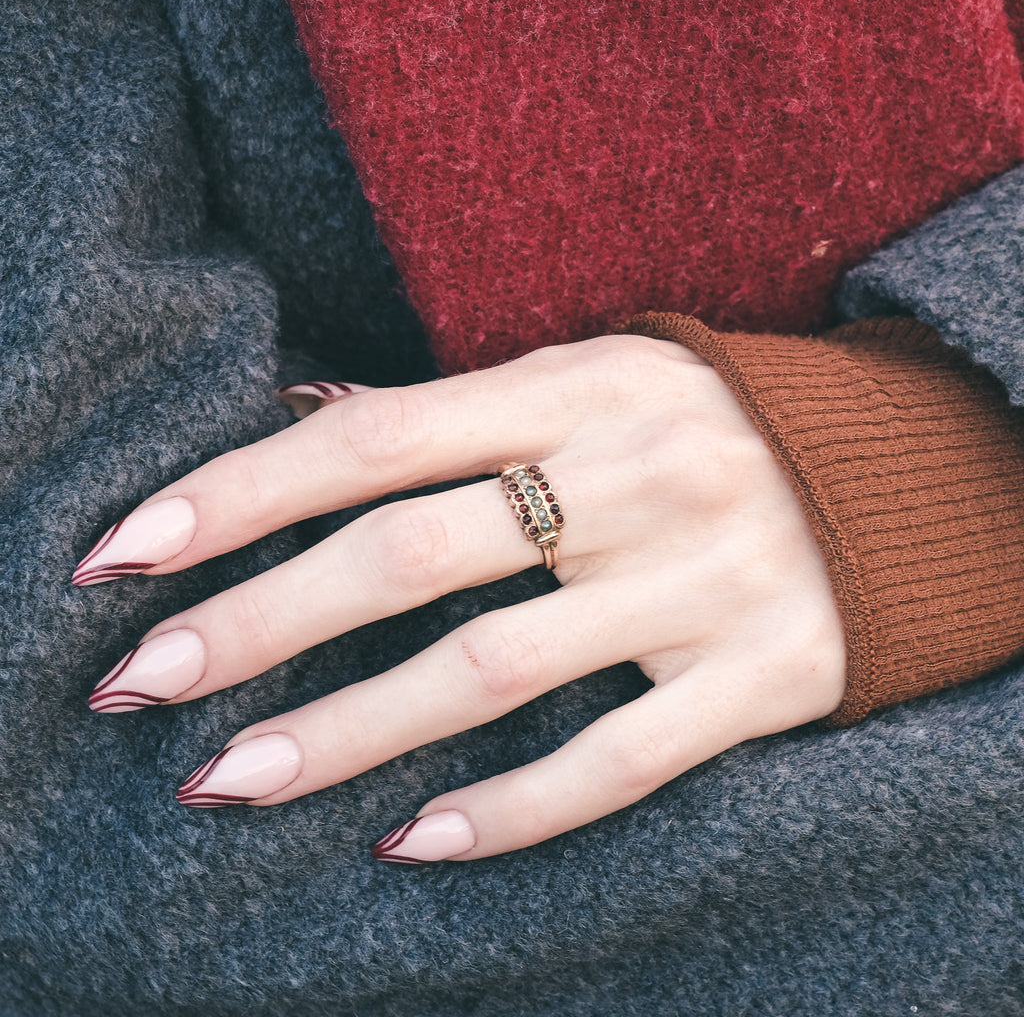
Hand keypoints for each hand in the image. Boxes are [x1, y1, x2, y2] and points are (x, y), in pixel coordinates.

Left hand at [75, 334, 845, 860]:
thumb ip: (457, 411)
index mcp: (581, 390)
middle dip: (260, 624)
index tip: (128, 553)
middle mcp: (635, 481)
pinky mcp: (758, 677)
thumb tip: (302, 421)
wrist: (894, 477)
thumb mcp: (591, 382)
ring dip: (347, 734)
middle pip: (410, 559)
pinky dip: (506, 812)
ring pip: (490, 673)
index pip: (377, 440)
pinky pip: (616, 762)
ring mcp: (700, 584)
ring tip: (231, 778)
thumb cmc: (702, 425)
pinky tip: (409, 844)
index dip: (242, 492)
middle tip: (141, 682)